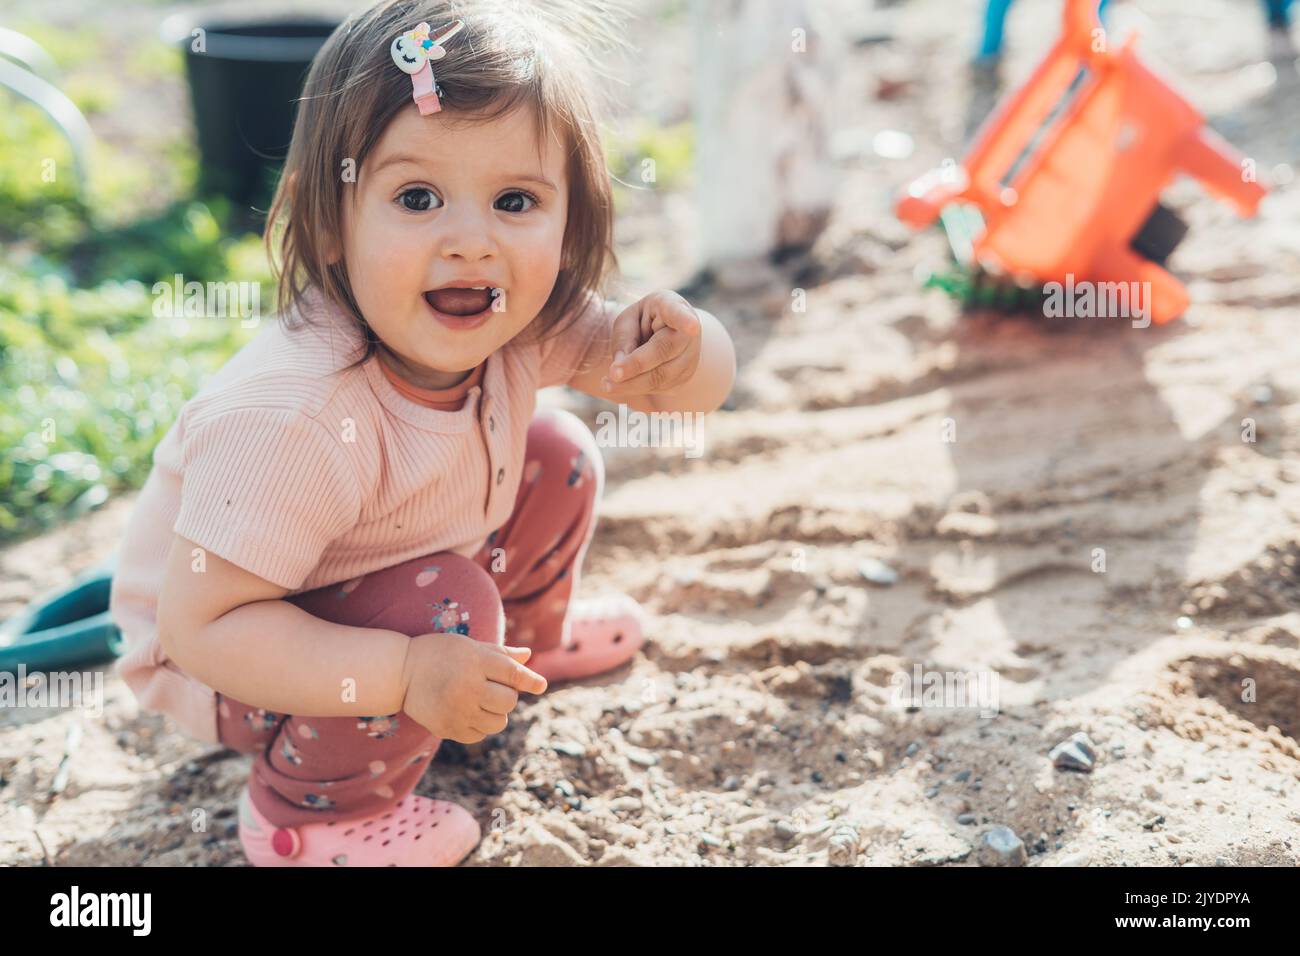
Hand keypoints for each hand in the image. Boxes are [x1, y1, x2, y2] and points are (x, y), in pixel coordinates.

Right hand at [400, 632, 546, 742]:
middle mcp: (468, 686)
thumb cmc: (441, 654)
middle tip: (492, 688)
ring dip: (495, 713)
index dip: (530, 681)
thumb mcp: (470, 646)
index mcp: (475, 661)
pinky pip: (479, 735)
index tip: (541, 686)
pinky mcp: (448, 728)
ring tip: (479, 701)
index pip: (513, 674)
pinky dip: (479, 726)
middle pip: (509, 701)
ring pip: (498, 722)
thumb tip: (528, 656)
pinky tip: (466, 712)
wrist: (401, 672)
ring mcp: (457, 710)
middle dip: (507, 696)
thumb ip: (501, 654)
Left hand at [603, 291, 701, 399]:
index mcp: (673, 306)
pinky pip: (658, 388)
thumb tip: (619, 369)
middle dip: (636, 364)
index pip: (679, 313)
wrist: (665, 335)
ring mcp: (690, 357)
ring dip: (631, 384)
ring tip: (607, 385)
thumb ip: (624, 338)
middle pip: (663, 350)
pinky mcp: (684, 378)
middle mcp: (688, 333)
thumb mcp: (628, 320)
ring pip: (661, 376)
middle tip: (612, 374)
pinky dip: (635, 389)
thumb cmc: (643, 321)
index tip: (692, 327)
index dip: (686, 320)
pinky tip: (618, 386)